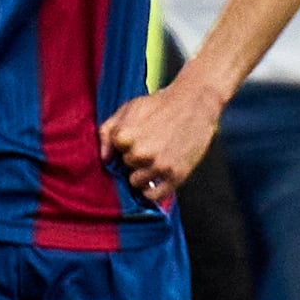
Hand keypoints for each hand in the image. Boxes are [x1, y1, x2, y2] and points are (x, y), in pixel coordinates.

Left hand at [101, 80, 218, 203]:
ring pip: (137, 183)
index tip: (135, 140)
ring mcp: (159, 166)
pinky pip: (154, 196)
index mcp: (125, 136)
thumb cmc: (161, 104)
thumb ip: (107, 132)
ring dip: (144, 174)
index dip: (124, 148)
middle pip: (126, 168)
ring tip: (156, 158)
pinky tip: (157, 178)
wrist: (194, 103)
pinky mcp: (176, 175)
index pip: (114, 155)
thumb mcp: (128, 108)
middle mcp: (141, 153)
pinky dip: (153, 192)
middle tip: (150, 146)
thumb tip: (104, 159)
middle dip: (135, 160)